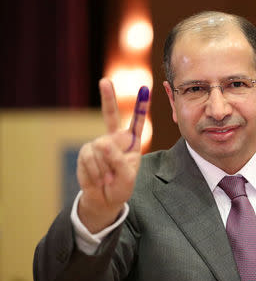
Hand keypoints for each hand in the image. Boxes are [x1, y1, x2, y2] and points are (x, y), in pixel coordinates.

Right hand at [76, 78, 149, 232]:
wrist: (104, 199)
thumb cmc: (121, 186)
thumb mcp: (127, 176)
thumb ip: (119, 160)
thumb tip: (102, 144)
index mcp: (130, 142)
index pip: (136, 122)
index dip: (140, 106)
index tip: (144, 88)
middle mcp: (114, 139)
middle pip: (110, 114)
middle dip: (107, 97)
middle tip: (104, 81)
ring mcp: (99, 143)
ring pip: (100, 148)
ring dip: (104, 168)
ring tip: (108, 178)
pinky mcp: (86, 151)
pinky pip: (89, 158)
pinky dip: (95, 171)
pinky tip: (98, 179)